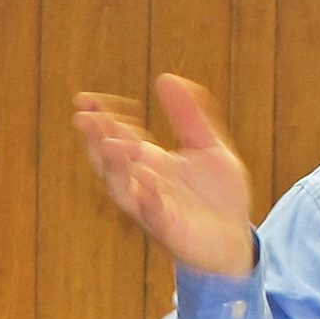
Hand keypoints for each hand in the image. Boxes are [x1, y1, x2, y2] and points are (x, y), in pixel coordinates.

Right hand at [72, 74, 257, 278]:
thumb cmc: (219, 197)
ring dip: (113, 168)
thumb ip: (190, 117)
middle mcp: (144, 183)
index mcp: (150, 161)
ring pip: (122, 189)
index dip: (103, 117)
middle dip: (96, 140)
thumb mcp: (209, 147)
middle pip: (111, 160)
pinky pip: (154, 214)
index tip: (86, 99)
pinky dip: (147, 199)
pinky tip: (145, 181)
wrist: (236, 240)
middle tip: (83, 118)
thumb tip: (166, 78)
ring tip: (108, 146)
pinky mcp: (170, 229)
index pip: (118, 134)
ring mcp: (153, 207)